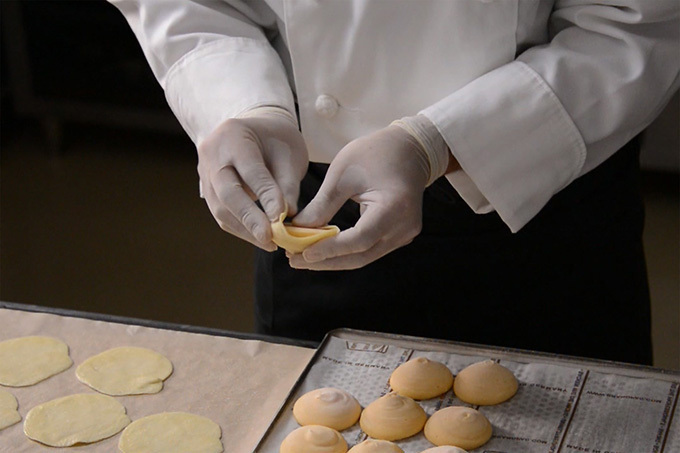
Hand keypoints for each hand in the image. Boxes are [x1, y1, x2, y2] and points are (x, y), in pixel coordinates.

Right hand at [197, 109, 307, 250]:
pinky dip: (241, 228)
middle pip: (227, 193)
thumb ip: (288, 183)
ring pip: (221, 209)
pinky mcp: (207, 190)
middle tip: (271, 239)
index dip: (266, 196)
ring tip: (270, 243)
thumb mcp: (289, 153)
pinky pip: (221, 214)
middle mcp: (211, 153)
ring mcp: (204, 172)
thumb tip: (286, 216)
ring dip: (246, 230)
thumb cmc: (277, 140)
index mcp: (233, 135)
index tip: (282, 218)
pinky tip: (260, 238)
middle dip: (250, 219)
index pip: (250, 171)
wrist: (255, 132)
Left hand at [288, 125, 429, 269]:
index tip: (302, 253)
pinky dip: (346, 252)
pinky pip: (370, 250)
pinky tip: (324, 250)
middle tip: (294, 261)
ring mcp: (405, 234)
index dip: (329, 249)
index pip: (359, 239)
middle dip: (326, 261)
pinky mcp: (400, 236)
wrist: (410, 149)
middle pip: (361, 256)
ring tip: (302, 258)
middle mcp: (404, 227)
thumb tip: (298, 229)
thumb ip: (322, 205)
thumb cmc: (375, 153)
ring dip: (334, 260)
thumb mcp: (343, 174)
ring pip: (365, 257)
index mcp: (394, 207)